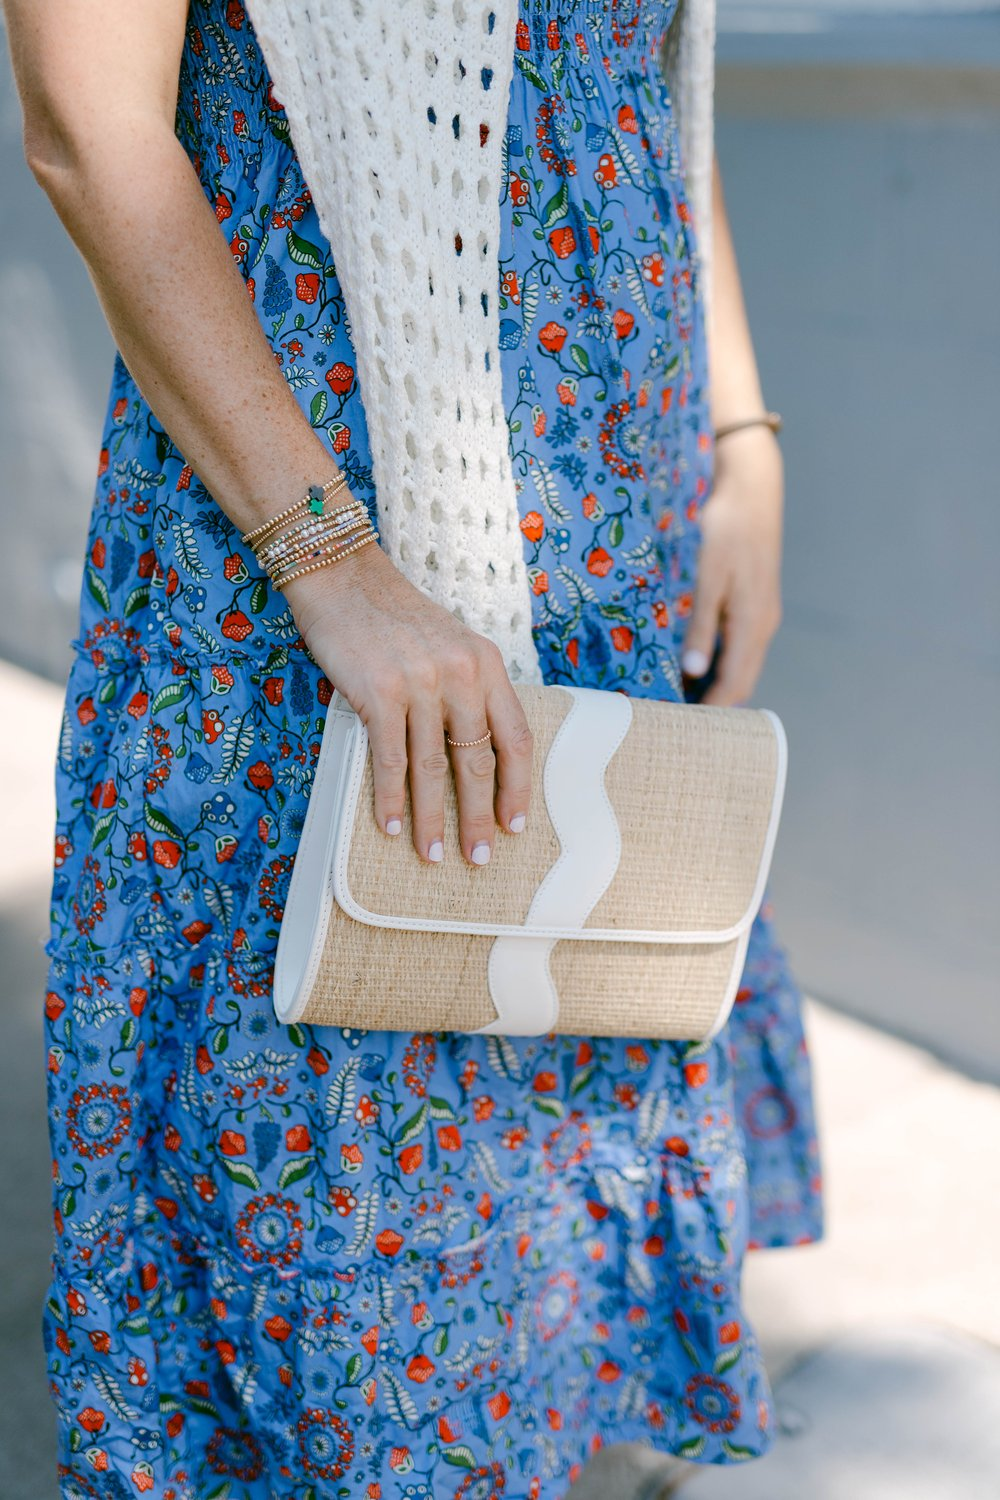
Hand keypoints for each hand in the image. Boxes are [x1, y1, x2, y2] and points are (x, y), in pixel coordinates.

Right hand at [281, 543, 532, 864]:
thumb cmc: (391, 616)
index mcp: (485, 662)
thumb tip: (472, 757)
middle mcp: (461, 671)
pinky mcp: (378, 690)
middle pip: (478, 761)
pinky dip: (390, 799)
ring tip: (433, 854)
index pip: (515, 737)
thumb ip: (466, 690)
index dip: (518, 787)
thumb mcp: (447, 644)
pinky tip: (390, 826)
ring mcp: (420, 681)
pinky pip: (390, 759)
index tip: (515, 825)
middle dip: (479, 817)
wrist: (340, 574)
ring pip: (433, 767)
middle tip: (479, 858)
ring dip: (433, 818)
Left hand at [681, 425, 783, 705]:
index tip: (681, 728)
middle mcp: (762, 625)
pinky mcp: (755, 604)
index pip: (735, 684)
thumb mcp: (709, 577)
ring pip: (741, 665)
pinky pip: (739, 648)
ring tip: (680, 699)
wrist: (752, 489)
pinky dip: (720, 664)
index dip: (710, 710)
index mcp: (753, 623)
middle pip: (742, 681)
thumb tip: (694, 672)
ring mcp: (762, 616)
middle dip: (714, 705)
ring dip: (716, 685)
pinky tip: (694, 666)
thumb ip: (701, 625)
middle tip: (676, 721)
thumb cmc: (727, 528)